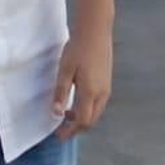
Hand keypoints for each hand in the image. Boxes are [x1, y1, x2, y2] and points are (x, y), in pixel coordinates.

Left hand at [52, 23, 113, 138]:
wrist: (96, 29)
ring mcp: (107, 86)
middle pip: (92, 120)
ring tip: (67, 113)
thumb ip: (60, 92)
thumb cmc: (78, 48)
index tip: (58, 135)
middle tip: (62, 128)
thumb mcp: (65, 70)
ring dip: (83, 118)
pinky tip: (78, 99)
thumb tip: (56, 114)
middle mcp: (102, 93)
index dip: (70, 131)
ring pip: (97, 112)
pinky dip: (89, 108)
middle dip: (77, 128)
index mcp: (90, 92)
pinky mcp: (108, 80)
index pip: (82, 121)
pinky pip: (99, 102)